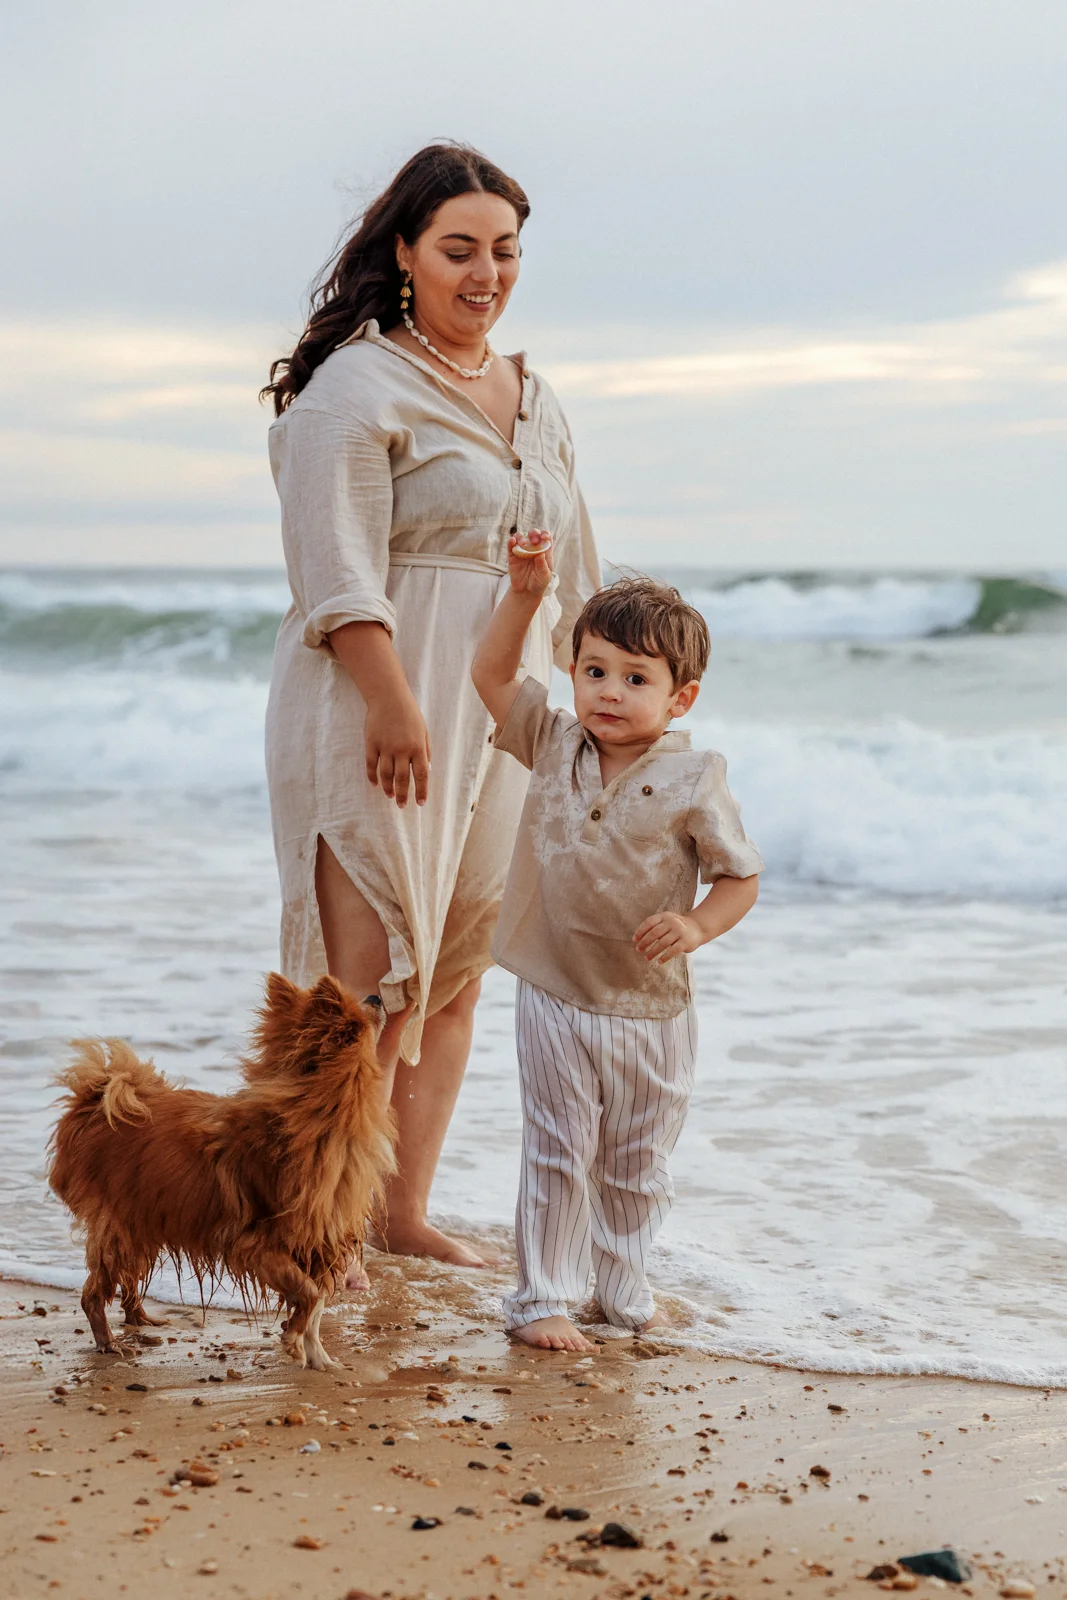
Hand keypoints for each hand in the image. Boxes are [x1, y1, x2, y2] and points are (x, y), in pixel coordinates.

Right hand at [364, 691, 430, 806]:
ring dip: (388, 788)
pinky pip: (370, 765)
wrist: (388, 697)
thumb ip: (426, 751)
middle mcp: (402, 749)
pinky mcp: (371, 743)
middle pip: (402, 778)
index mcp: (417, 747)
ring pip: (386, 775)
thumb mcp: (424, 731)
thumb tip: (427, 771)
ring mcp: (385, 747)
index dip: (421, 791)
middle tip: (402, 806)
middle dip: (403, 795)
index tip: (420, 803)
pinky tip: (375, 784)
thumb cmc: (410, 714)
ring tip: (390, 796)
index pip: (421, 774)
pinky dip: (372, 776)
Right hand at [507, 531, 553, 595]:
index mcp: (544, 551)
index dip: (545, 534)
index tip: (544, 537)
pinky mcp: (512, 556)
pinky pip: (511, 546)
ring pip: (521, 537)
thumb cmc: (539, 583)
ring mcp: (522, 551)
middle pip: (533, 534)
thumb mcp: (545, 576)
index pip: (546, 537)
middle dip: (534, 534)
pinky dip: (511, 542)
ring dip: (521, 537)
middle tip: (534, 541)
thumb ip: (543, 565)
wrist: (527, 592)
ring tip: (522, 544)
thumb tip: (540, 554)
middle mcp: (533, 548)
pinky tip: (512, 541)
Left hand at [633, 911, 703, 964]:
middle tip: (638, 950)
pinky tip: (659, 961)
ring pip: (663, 943)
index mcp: (665, 916)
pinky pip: (673, 951)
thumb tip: (638, 940)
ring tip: (646, 958)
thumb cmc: (676, 927)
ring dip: (653, 951)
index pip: (649, 922)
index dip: (640, 931)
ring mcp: (680, 931)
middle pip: (654, 933)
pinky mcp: (686, 942)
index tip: (634, 940)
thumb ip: (654, 927)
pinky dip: (665, 957)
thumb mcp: (666, 922)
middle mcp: (672, 922)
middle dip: (644, 942)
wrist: (698, 928)